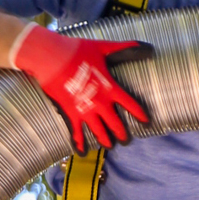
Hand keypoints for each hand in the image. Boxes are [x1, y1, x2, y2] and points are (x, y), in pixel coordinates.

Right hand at [9, 22, 153, 154]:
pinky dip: (80, 143)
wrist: (52, 58)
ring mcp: (86, 111)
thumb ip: (124, 49)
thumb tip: (146, 47)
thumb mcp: (103, 47)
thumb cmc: (77, 51)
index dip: (140, 114)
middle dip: (122, 134)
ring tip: (109, 146)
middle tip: (126, 140)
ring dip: (105, 140)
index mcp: (110, 88)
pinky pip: (77, 133)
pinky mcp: (71, 114)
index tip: (146, 122)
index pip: (130, 105)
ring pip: (99, 132)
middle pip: (116, 124)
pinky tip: (82, 152)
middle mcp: (100, 103)